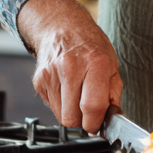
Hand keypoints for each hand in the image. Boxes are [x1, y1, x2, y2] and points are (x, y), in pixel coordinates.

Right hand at [17, 0, 122, 134]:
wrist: (63, 27)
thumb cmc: (91, 46)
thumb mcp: (112, 65)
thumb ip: (114, 95)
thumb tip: (114, 120)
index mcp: (95, 64)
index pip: (92, 106)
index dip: (96, 123)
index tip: (99, 126)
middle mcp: (71, 68)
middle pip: (72, 118)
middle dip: (83, 121)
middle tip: (90, 110)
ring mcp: (51, 75)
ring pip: (60, 116)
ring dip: (72, 113)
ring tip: (79, 95)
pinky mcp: (39, 82)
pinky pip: (51, 107)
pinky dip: (62, 105)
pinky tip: (68, 90)